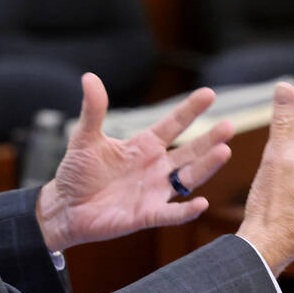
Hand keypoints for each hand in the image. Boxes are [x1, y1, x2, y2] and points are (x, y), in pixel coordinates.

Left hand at [36, 73, 234, 252]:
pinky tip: (202, 204)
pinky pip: (170, 214)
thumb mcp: (85, 137)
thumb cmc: (77, 172)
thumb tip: (89, 77)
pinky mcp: (146, 215)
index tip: (209, 93)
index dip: (190, 110)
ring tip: (224, 152)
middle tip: (229, 125)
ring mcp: (154, 192)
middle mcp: (156, 167)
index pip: (173, 125)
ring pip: (188, 179)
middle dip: (209, 139)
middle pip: (190, 151)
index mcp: (144, 145)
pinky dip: (186, 212)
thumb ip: (94, 110)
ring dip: (206, 167)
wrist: (64, 207)